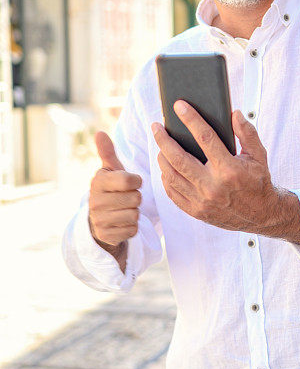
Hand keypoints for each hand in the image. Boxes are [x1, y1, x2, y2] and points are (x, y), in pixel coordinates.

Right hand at [89, 132, 141, 254]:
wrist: (98, 220)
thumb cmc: (111, 189)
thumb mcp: (110, 170)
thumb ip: (108, 152)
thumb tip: (100, 133)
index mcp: (98, 182)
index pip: (130, 180)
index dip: (136, 181)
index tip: (130, 182)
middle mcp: (95, 201)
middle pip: (136, 198)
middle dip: (136, 198)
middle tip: (126, 198)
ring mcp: (99, 220)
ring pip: (135, 215)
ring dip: (134, 213)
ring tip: (124, 209)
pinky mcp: (105, 236)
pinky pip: (132, 230)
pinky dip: (132, 227)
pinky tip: (122, 223)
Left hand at [152, 102, 299, 240]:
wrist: (261, 214)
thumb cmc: (258, 180)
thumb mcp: (259, 155)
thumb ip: (247, 133)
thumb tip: (234, 114)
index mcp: (230, 169)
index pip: (205, 138)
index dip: (191, 119)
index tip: (179, 106)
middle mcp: (213, 186)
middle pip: (178, 158)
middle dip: (164, 139)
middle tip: (156, 126)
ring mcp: (202, 201)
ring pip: (171, 175)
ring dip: (162, 157)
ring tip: (160, 144)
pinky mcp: (196, 211)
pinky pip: (172, 192)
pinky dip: (166, 177)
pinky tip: (166, 166)